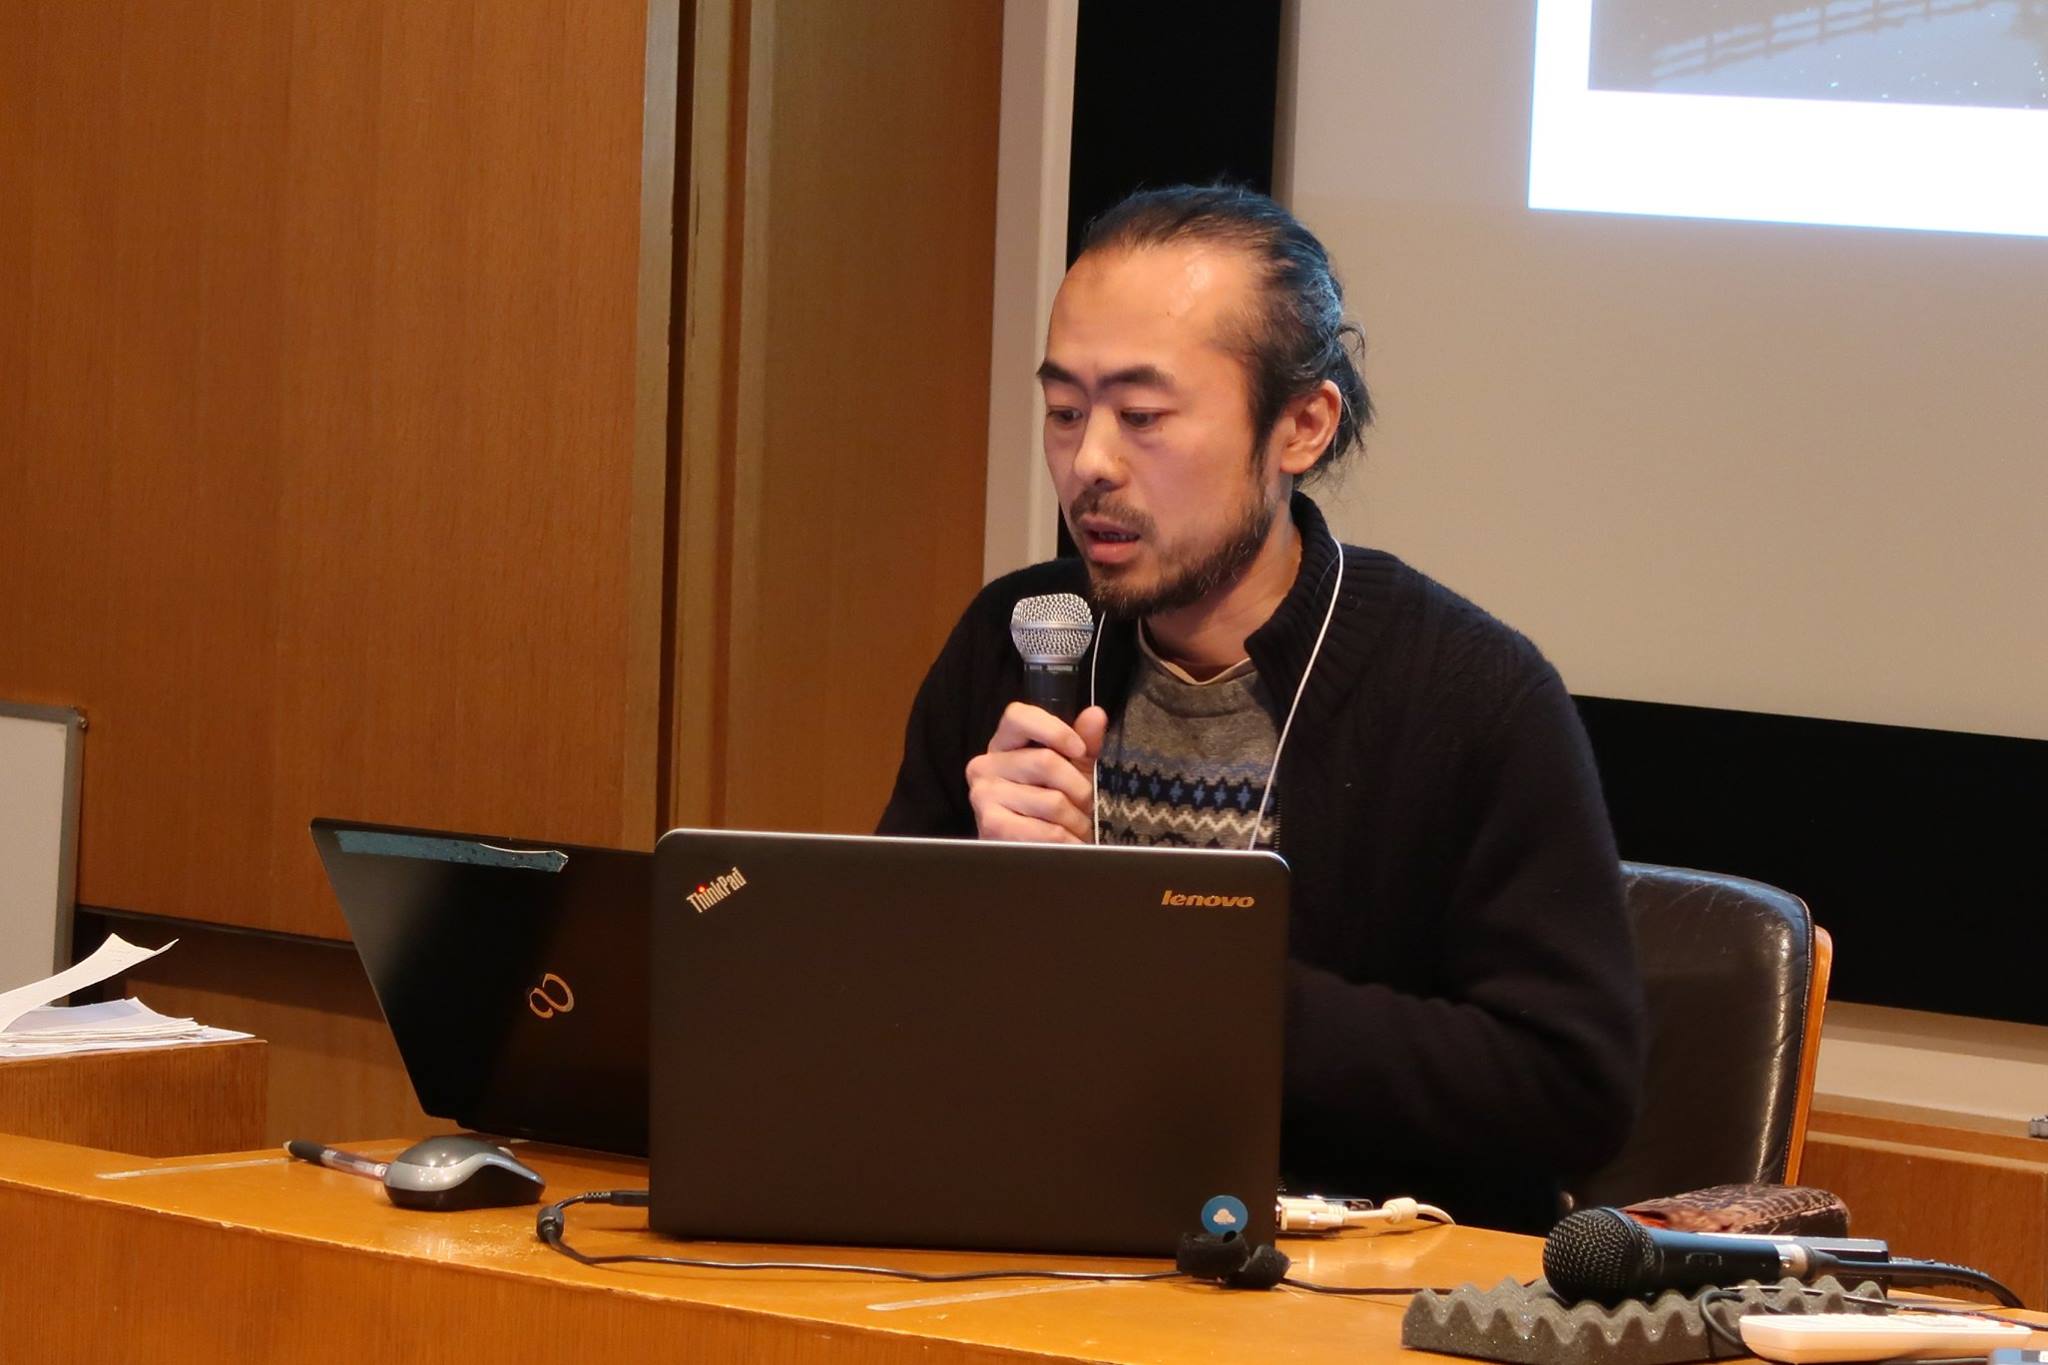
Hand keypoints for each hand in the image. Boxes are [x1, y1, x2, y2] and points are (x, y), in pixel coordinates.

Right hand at [965, 703, 1109, 843]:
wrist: (1027, 855)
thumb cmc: (1048, 809)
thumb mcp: (1070, 771)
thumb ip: (1084, 742)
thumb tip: (1095, 715)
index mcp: (1003, 746)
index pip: (1018, 716)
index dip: (1054, 730)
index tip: (1079, 751)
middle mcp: (985, 767)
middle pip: (1046, 761)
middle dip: (1078, 788)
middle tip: (1083, 804)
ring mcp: (984, 796)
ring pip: (1052, 800)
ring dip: (1075, 819)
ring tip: (1073, 826)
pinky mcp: (992, 827)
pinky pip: (1046, 831)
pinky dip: (1066, 840)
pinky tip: (1064, 843)